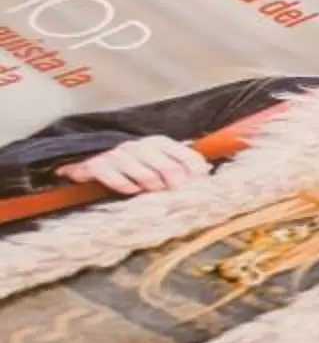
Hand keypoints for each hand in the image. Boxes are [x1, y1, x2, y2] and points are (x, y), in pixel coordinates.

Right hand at [58, 135, 211, 194]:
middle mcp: (142, 145)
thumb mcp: (159, 164)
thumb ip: (183, 170)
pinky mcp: (98, 165)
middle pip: (171, 171)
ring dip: (151, 191)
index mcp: (161, 143)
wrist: (88, 162)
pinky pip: (121, 182)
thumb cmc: (132, 167)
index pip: (191, 160)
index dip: (197, 180)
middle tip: (171, 200)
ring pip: (148, 178)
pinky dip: (128, 190)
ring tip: (147, 194)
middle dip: (175, 190)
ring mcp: (119, 153)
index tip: (194, 193)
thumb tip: (207, 183)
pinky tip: (130, 191)